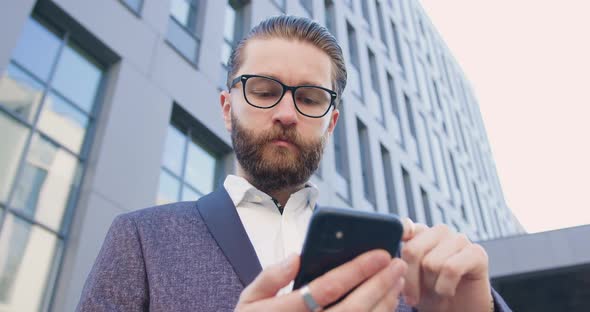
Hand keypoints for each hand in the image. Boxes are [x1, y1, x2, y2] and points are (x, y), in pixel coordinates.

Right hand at [235, 250, 406, 311]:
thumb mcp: (249, 301)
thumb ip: (270, 278)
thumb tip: (297, 257)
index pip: (327, 289)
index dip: (356, 270)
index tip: (379, 253)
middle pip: (354, 307)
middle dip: (379, 284)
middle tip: (396, 263)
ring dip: (385, 301)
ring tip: (395, 279)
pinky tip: (386, 302)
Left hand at [400, 219, 493, 311]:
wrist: (459, 311)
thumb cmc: (430, 293)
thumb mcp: (408, 278)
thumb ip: (399, 261)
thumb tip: (389, 258)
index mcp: (421, 232)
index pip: (404, 227)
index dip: (395, 236)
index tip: (391, 253)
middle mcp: (440, 231)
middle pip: (413, 250)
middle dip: (410, 279)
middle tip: (412, 297)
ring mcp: (459, 239)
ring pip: (432, 263)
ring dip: (431, 286)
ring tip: (436, 291)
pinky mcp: (477, 252)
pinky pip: (451, 270)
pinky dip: (445, 287)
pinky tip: (448, 291)